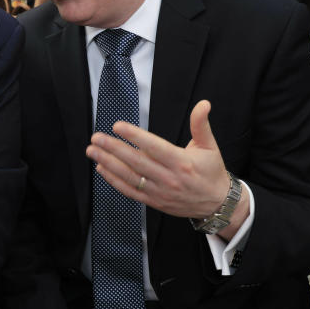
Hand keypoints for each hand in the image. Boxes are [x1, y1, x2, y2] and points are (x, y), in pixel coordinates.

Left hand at [86, 100, 233, 220]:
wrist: (216, 204)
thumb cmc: (211, 172)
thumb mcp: (210, 146)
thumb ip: (201, 124)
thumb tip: (203, 104)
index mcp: (182, 163)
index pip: (154, 147)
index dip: (135, 136)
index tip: (118, 126)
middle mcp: (169, 178)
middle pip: (136, 162)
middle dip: (113, 149)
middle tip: (97, 138)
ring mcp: (160, 192)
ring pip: (129, 177)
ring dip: (108, 163)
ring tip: (93, 151)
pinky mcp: (154, 201)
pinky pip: (129, 191)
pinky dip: (113, 180)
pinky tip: (101, 168)